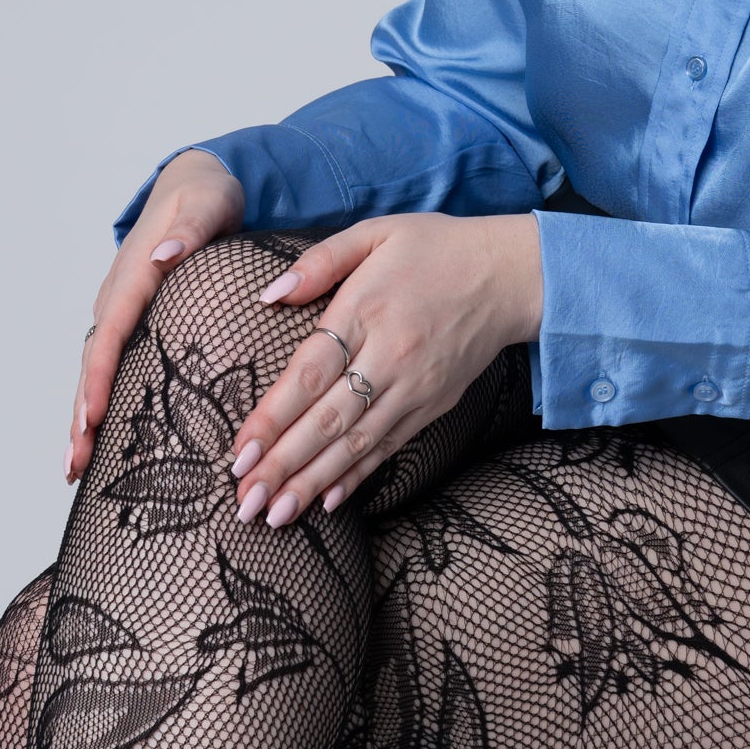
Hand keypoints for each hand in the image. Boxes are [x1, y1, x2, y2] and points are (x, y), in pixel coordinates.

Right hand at [68, 149, 245, 480]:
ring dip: (84, 418)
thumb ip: (190, 231)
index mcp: (133, 276)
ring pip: (95, 372)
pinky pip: (111, 367)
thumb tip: (161, 256)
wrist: (195, 185)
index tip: (91, 417)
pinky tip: (99, 440)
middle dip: (82, 414)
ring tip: (75, 466)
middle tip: (75, 462)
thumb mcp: (208, 204)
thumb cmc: (206, 197)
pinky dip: (100, 403)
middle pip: (93, 363)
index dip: (99, 378)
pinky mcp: (132, 323)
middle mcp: (118, 298)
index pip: (111, 334)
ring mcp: (121, 313)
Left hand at [232, 213, 543, 526]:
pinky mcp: (432, 405)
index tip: (239, 452)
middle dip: (282, 466)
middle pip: (328, 421)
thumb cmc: (435, 248)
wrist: (510, 276)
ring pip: (356, 443)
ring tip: (276, 516)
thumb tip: (269, 293)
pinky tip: (327, 501)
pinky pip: (389, 447)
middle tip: (246, 503)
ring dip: (312, 482)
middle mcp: (390, 357)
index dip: (273, 418)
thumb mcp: (375, 232)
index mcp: (365, 311)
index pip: (310, 375)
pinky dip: (357, 476)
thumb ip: (319, 262)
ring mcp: (414, 388)